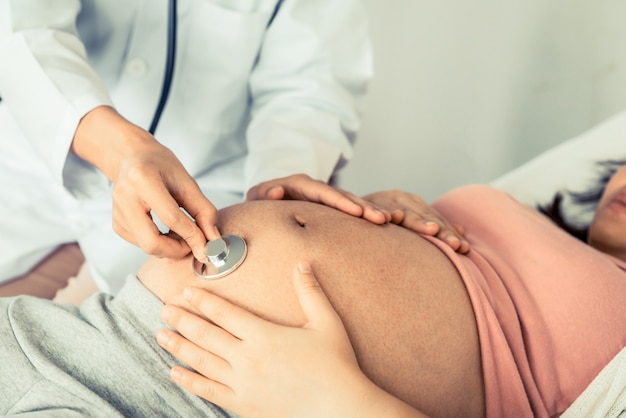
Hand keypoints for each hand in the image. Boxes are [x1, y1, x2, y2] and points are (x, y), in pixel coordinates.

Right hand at [72, 106, 219, 259]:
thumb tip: (213, 240)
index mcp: (143, 179)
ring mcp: (117, 213)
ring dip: (170, 248)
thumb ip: (204, 211)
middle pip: (152, 242)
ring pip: (147, 246)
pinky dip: (160, 244)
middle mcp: (125, 197)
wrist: (131, 157)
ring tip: (183, 233)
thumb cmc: (160, 166)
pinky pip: (141, 244)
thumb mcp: (187, 182)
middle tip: (194, 244)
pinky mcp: (116, 224)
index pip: (171, 218)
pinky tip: (168, 231)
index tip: (207, 245)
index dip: (192, 235)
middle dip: (177, 250)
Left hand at [157, 263, 417, 417]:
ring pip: (201, 361)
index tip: (186, 292)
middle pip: (206, 334)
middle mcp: (248, 358)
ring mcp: (242, 383)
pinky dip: (189, 381)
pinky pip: (208, 391)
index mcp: (265, 335)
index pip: (225, 312)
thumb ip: (311, 291)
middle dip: (182, 319)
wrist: (338, 408)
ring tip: (161, 335)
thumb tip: (302, 263)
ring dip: (179, 346)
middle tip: (165, 309)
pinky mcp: (243, 404)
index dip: (203, 300)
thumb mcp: (327, 323)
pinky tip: (175, 372)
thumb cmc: (336, 365)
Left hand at [247, 174, 390, 224]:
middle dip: (362, 207)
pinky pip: (353, 210)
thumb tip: (277, 192)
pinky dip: (368, 215)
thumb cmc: (259, 203)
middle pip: (342, 196)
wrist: (264, 202)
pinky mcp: (333, 207)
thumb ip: (263, 195)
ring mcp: (326, 197)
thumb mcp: (256, 198)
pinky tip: (388, 221)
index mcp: (299, 184)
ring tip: (388, 220)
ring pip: (352, 202)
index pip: (321, 192)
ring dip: (370, 211)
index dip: (339, 201)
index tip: (356, 212)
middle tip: (381, 218)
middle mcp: (316, 188)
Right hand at [363, 190, 469, 252]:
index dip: (450, 233)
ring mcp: (383, 199)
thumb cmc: (380, 219)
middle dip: (441, 231)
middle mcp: (401, 198)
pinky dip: (382, 212)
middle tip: (455, 244)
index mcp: (413, 203)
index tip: (464, 249)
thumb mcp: (407, 220)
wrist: (347, 207)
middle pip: (424, 217)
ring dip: (417, 221)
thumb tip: (461, 230)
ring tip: (432, 230)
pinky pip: (376, 210)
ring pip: (403, 212)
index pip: (436, 219)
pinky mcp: (365, 202)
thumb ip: (430, 223)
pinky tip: (389, 219)